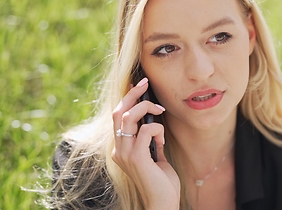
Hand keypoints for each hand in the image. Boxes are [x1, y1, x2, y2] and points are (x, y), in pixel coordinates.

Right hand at [111, 78, 179, 208]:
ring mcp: (124, 153)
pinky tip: (162, 140)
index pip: (118, 117)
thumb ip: (150, 141)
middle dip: (132, 94)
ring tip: (160, 111)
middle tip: (145, 83)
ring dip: (146, 108)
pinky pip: (146, 130)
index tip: (137, 85)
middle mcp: (118, 149)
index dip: (126, 99)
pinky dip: (157, 129)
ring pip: (127, 117)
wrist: (163, 202)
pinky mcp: (136, 158)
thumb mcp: (154, 155)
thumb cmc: (161, 181)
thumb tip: (153, 122)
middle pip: (118, 112)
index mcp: (121, 148)